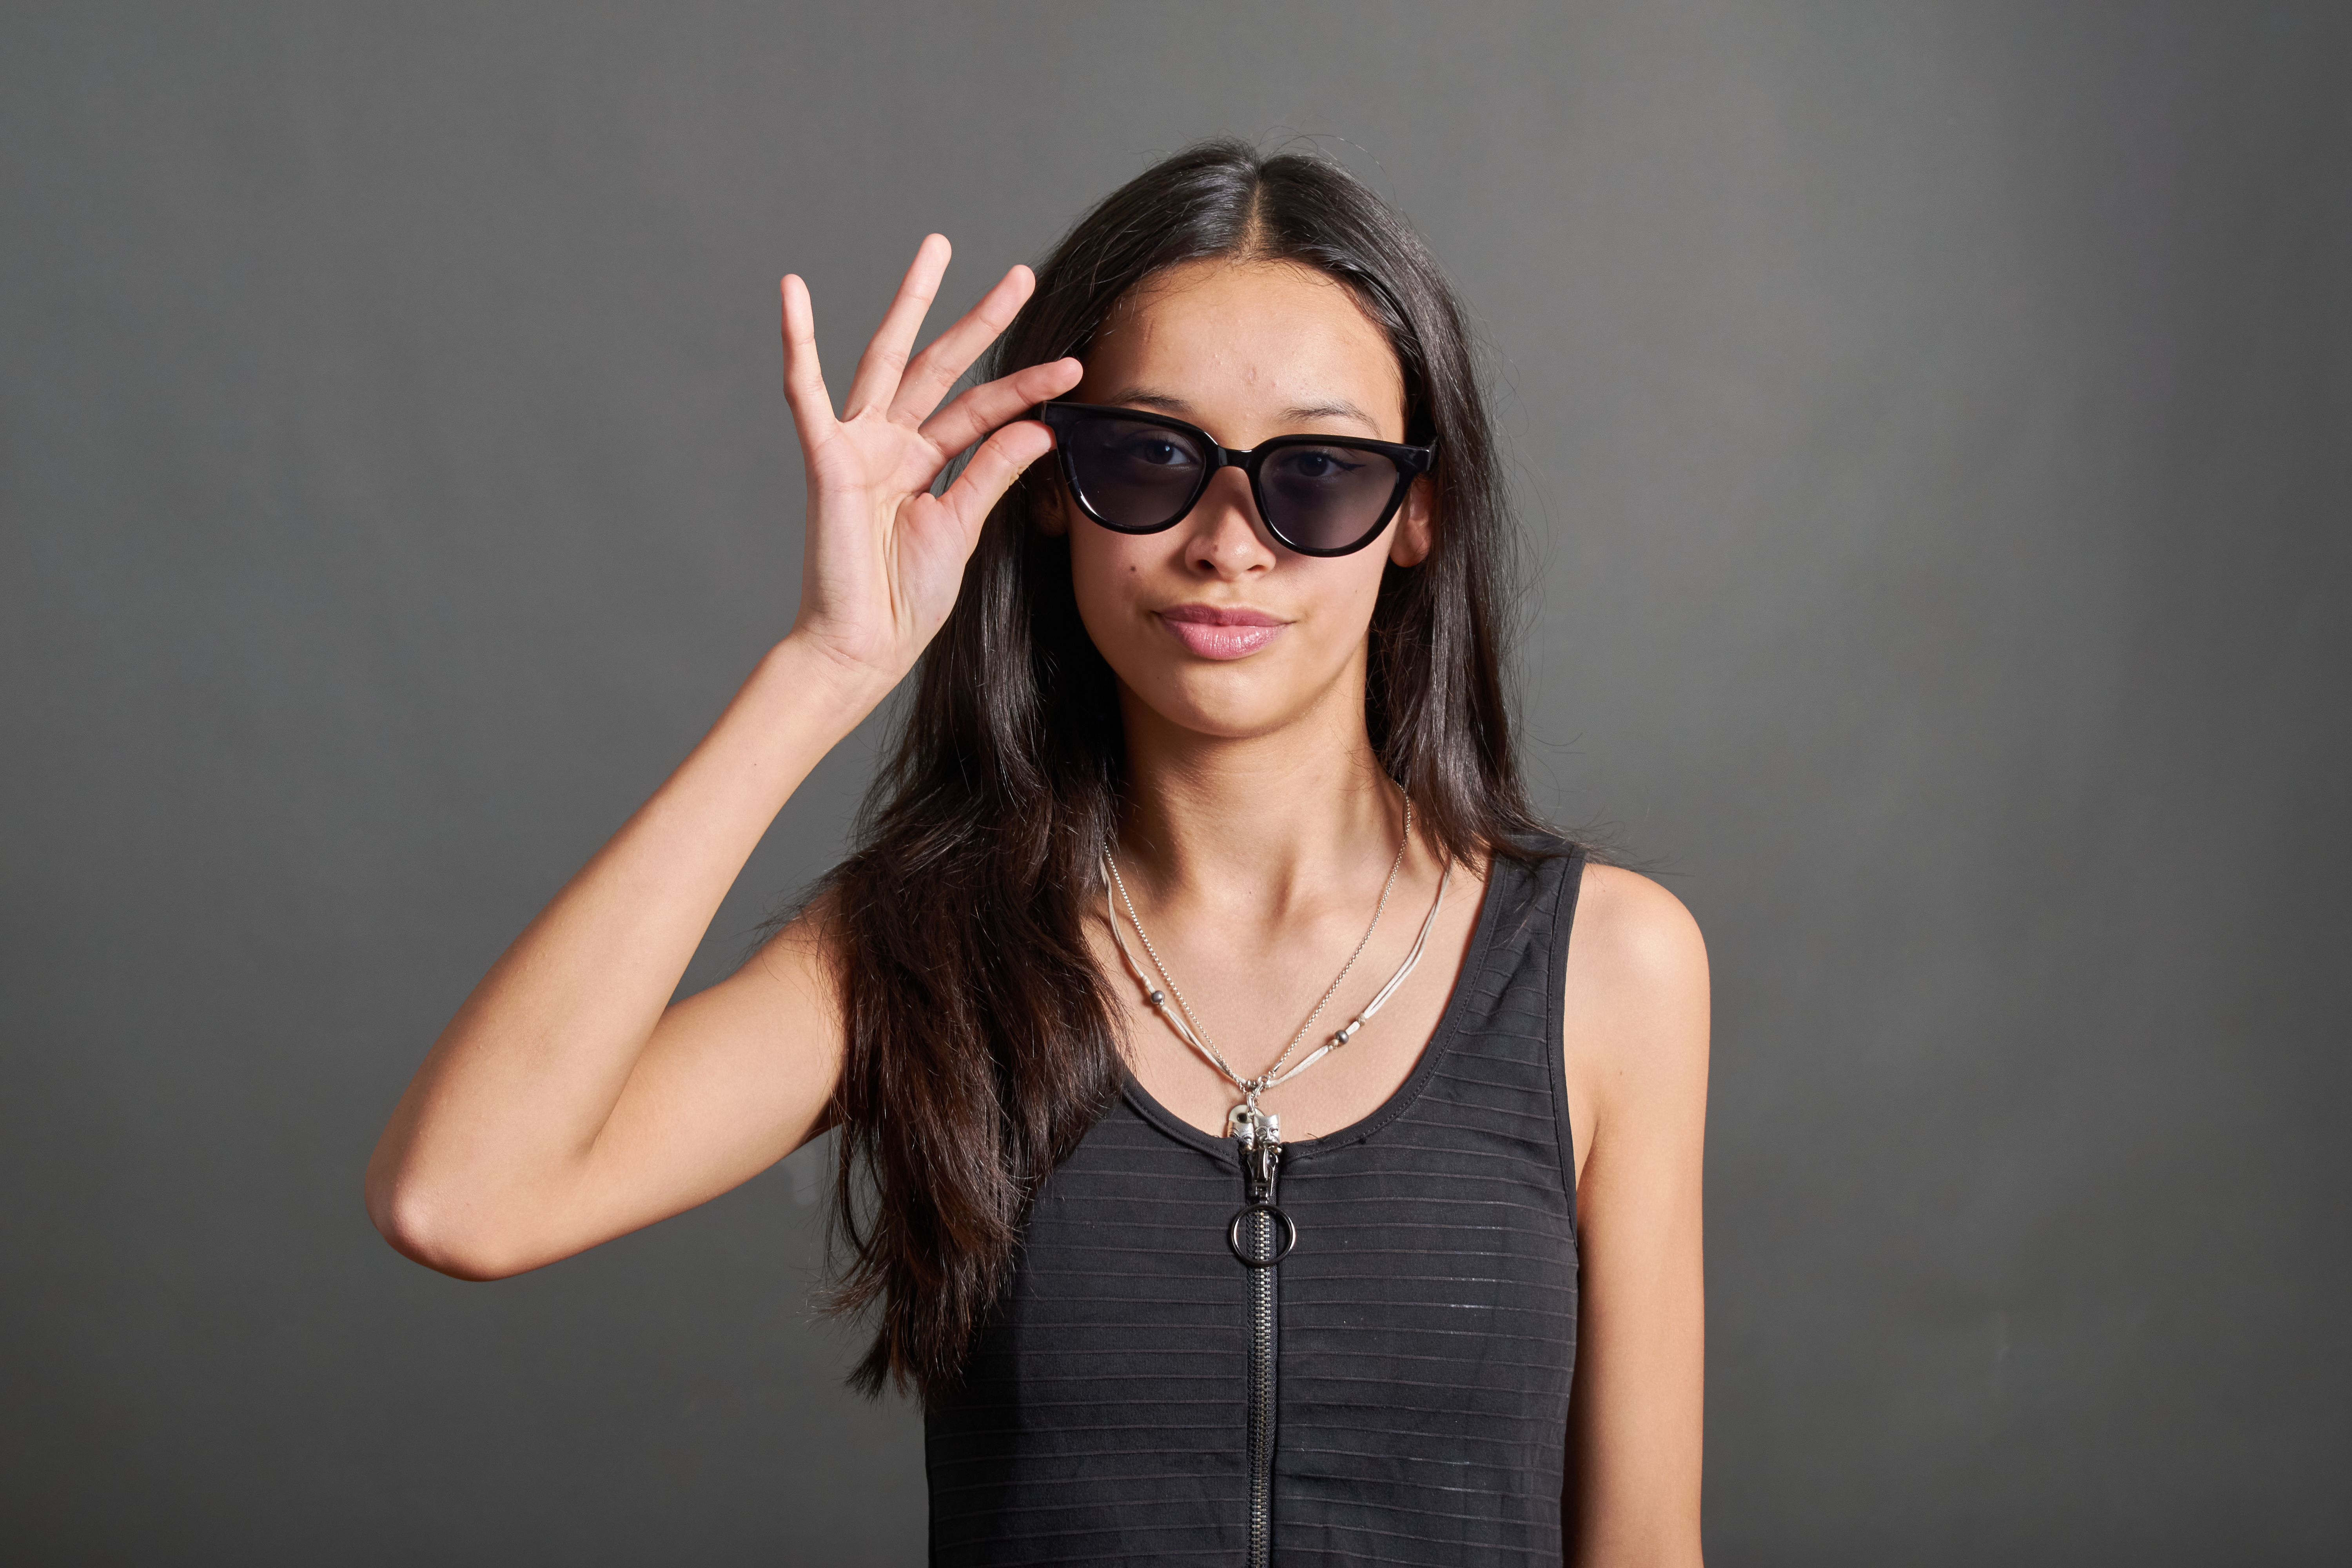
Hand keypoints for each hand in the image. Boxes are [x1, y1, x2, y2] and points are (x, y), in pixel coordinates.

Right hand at [779, 235, 1081, 691]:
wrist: (864, 645)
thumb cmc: (904, 599)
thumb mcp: (961, 529)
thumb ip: (992, 473)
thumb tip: (1037, 427)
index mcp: (924, 464)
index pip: (984, 411)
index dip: (1027, 387)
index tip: (1073, 365)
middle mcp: (892, 445)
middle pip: (942, 367)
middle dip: (979, 320)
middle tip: (1019, 275)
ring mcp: (858, 446)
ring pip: (888, 359)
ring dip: (910, 304)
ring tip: (935, 251)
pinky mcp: (826, 458)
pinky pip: (805, 392)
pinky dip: (796, 343)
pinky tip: (791, 294)